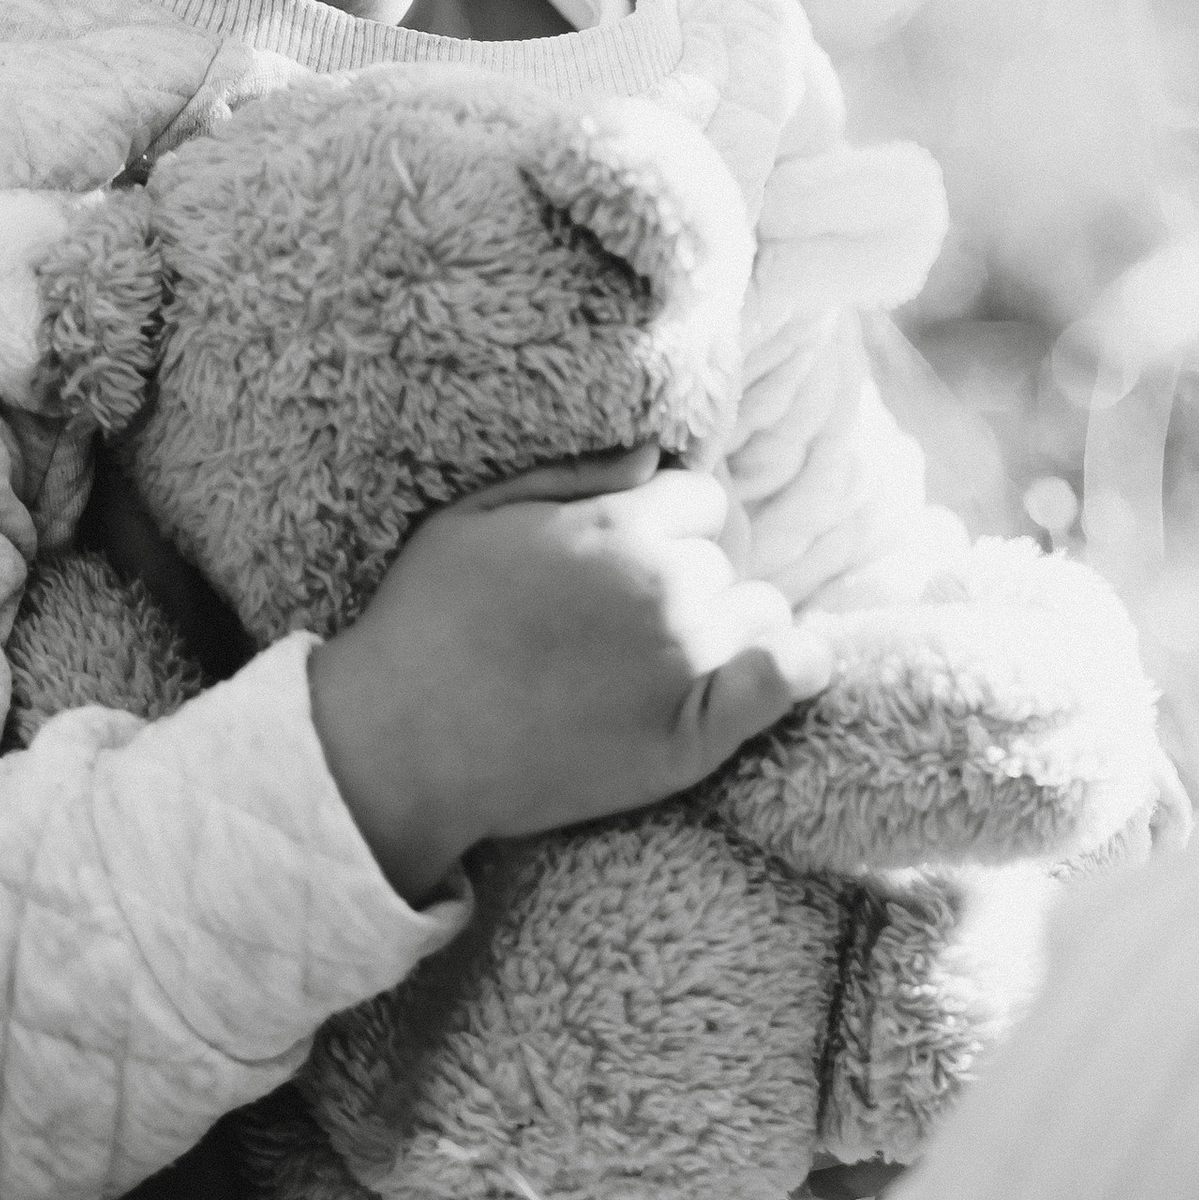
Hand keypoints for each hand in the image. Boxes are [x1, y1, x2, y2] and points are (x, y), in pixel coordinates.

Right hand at [310, 452, 828, 901]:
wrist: (402, 744)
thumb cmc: (427, 621)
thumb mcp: (478, 515)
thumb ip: (572, 474)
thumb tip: (654, 455)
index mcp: (619, 527)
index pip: (702, 499)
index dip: (671, 524)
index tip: (634, 557)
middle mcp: (665, 587)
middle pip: (724, 560)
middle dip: (690, 577)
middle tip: (630, 619)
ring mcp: (684, 664)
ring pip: (758, 614)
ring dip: (727, 626)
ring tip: (670, 656)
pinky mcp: (691, 739)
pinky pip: (784, 681)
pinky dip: (795, 666)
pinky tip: (791, 664)